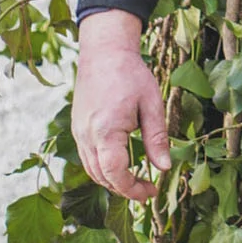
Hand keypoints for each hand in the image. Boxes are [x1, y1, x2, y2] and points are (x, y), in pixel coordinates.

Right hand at [72, 10, 170, 200]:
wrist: (105, 51)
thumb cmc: (130, 74)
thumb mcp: (151, 103)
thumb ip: (157, 138)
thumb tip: (164, 168)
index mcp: (106, 130)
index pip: (116, 174)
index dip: (132, 189)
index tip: (151, 191)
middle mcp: (87, 136)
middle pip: (102, 177)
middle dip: (124, 188)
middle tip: (147, 189)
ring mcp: (79, 133)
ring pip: (92, 170)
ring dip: (112, 180)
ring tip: (135, 180)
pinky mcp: (77, 128)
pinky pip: (88, 157)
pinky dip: (102, 168)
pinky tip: (119, 164)